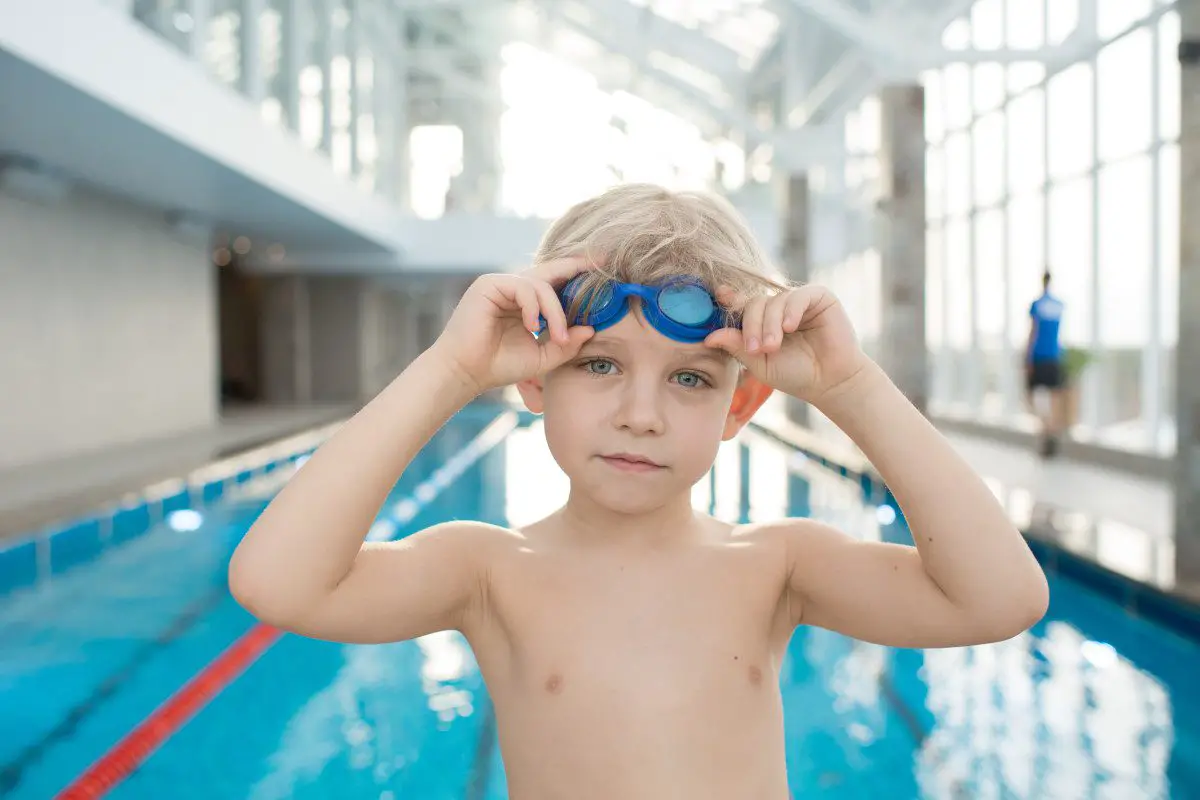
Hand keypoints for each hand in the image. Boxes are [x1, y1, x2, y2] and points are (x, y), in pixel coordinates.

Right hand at [432, 257, 598, 393]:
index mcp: (525, 303)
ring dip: (555, 312)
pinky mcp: (489, 284)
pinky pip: (523, 287)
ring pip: (541, 285)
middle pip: (551, 272)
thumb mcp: (542, 357)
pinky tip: (532, 327)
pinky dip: (534, 307)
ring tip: (556, 337)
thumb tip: (590, 328)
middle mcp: (514, 289)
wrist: (466, 373)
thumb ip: (566, 344)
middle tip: (602, 262)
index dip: (577, 274)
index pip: (555, 283)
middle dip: (577, 266)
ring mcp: (501, 284)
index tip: (603, 268)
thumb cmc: (499, 365)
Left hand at [704, 284, 868, 404]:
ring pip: (774, 301)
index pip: (742, 305)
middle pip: (755, 303)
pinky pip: (798, 296)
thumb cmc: (795, 374)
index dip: (730, 299)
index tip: (720, 295)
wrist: (830, 382)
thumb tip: (710, 337)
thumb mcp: (760, 363)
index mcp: (762, 321)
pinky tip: (790, 327)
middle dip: (751, 326)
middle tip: (756, 349)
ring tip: (773, 347)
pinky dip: (790, 311)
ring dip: (770, 325)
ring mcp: (798, 301)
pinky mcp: (818, 298)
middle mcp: (779, 308)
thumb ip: (737, 347)